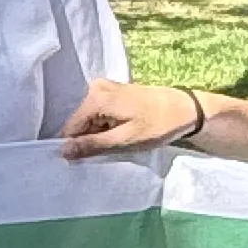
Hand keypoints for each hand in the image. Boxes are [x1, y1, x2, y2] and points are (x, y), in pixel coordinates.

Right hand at [61, 79, 205, 159]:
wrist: (185, 109)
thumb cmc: (158, 125)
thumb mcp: (124, 140)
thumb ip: (92, 145)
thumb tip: (63, 151)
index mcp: (95, 98)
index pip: (70, 128)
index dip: (76, 147)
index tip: (89, 160)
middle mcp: (95, 88)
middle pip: (79, 123)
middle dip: (90, 140)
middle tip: (110, 150)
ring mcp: (104, 88)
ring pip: (89, 120)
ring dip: (100, 134)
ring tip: (119, 141)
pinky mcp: (112, 92)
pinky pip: (99, 114)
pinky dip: (106, 127)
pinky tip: (121, 132)